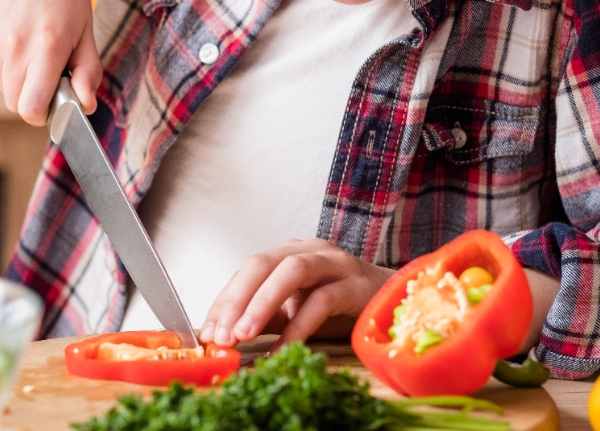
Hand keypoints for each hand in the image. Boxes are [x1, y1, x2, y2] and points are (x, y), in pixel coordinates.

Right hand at [0, 0, 102, 124]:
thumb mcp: (86, 28)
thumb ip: (87, 70)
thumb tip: (86, 104)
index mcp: (46, 46)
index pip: (29, 108)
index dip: (44, 114)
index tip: (57, 103)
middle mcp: (14, 46)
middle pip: (15, 103)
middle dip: (34, 99)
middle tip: (53, 74)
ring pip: (4, 86)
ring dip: (22, 80)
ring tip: (39, 49)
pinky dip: (10, 63)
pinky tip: (24, 36)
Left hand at [199, 238, 394, 347]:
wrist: (392, 303)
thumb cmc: (340, 306)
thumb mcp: (295, 310)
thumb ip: (264, 317)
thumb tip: (223, 335)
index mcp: (289, 252)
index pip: (246, 270)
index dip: (224, 301)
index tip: (207, 333)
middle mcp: (309, 249)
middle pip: (262, 263)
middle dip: (237, 299)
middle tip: (222, 335)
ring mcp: (334, 262)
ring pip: (291, 271)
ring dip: (262, 303)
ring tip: (244, 335)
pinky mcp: (355, 283)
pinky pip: (322, 300)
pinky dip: (299, 327)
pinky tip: (283, 349)